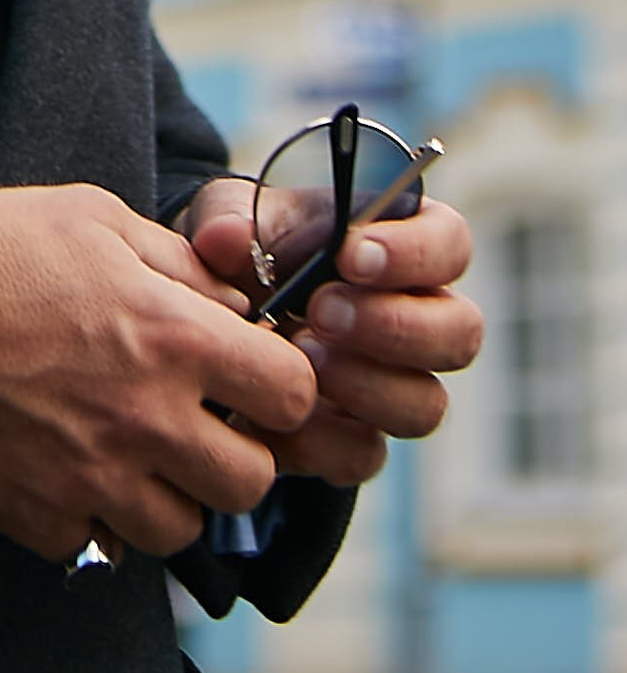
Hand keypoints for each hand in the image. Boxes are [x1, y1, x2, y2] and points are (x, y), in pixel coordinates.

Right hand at [0, 184, 316, 563]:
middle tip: (191, 422)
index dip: (280, 386)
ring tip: (126, 449)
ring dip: (167, 494)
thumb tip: (237, 306)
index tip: (250, 377)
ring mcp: (97, 478)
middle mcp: (148, 419)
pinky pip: (101, 544)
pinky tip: (66, 467)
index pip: (291, 396)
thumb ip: (178, 262)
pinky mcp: (44, 517)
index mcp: (172, 336)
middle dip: (233, 453)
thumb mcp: (93, 218)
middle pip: (250, 482)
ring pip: (182, 529)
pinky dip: (93, 517)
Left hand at [183, 195, 482, 489]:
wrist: (211, 321)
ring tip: (302, 357)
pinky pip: (364, 455)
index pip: (449, 243)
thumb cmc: (242, 254)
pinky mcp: (357, 441)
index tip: (351, 255)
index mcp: (398, 249)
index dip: (415, 252)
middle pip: (461, 332)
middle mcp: (415, 320)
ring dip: (366, 385)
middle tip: (322, 310)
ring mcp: (394, 387)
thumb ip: (227, 218)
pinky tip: (274, 414)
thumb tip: (227, 240)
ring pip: (426, 404)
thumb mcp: (225, 217)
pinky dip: (318, 439)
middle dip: (395, 324)